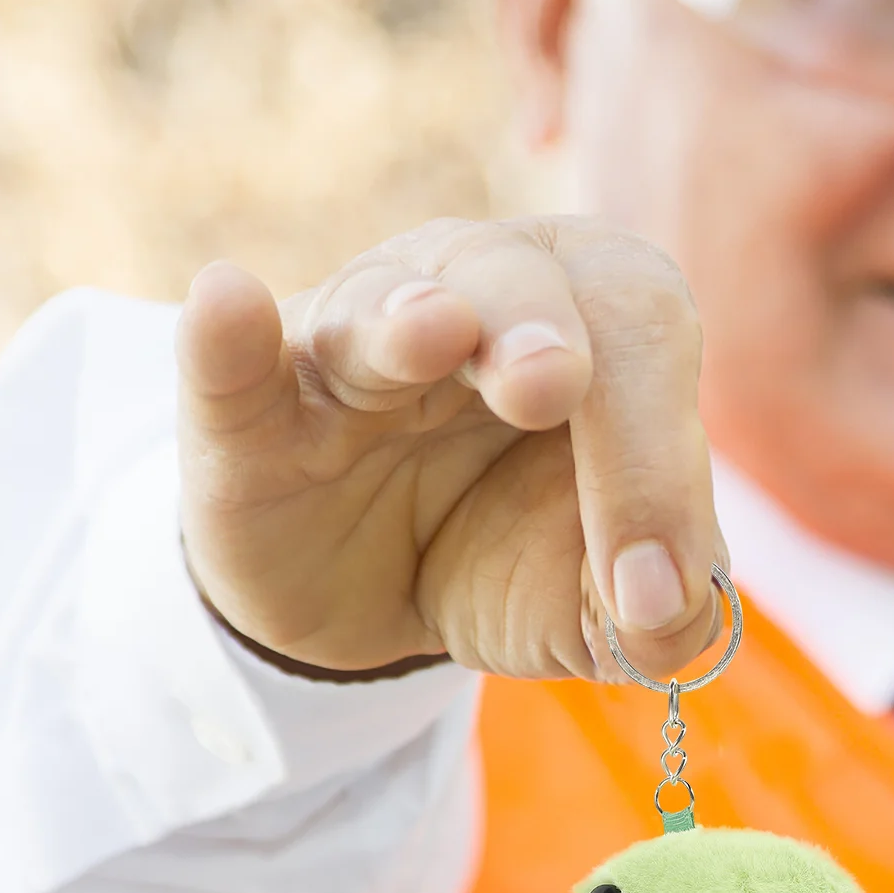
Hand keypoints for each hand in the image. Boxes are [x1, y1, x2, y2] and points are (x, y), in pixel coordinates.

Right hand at [176, 216, 722, 680]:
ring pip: (385, 304)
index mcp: (594, 322)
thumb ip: (653, 611)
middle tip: (552, 385)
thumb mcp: (587, 604)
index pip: (644, 343)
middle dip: (546, 335)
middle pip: (534, 281)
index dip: (655, 465)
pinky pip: (235, 361)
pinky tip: (226, 300)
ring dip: (409, 319)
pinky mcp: (252, 403)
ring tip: (436, 331)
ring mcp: (357, 335)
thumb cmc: (498, 557)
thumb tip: (666, 609)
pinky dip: (228, 338)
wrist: (363, 593)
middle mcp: (483, 292)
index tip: (642, 595)